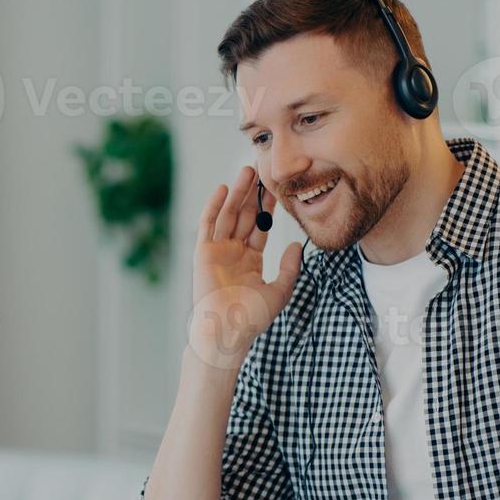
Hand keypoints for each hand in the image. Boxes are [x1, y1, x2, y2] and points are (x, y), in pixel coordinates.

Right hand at [189, 166, 302, 367]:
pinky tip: (224, 188)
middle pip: (244, 215)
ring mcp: (217, 251)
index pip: (261, 226)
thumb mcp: (280, 290)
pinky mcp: (203, 252)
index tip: (279, 186)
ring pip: (228, 214)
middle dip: (253, 192)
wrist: (227, 330)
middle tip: (263, 168)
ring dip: (237, 192)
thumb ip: (289, 267)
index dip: (269, 206)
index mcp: (250, 261)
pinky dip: (214, 205)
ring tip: (248, 170)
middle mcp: (233, 252)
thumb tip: (296, 244)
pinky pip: (208, 224)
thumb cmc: (252, 318)